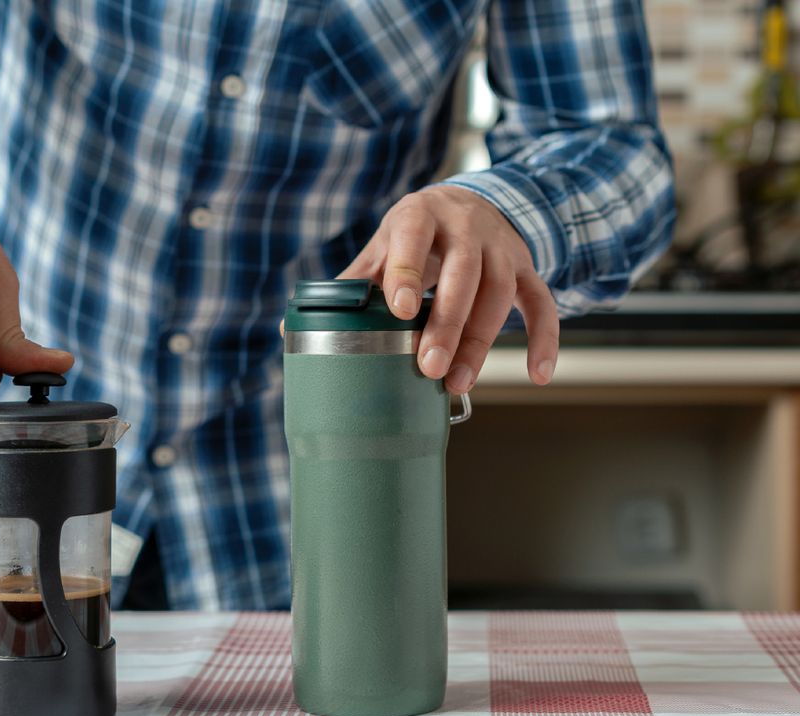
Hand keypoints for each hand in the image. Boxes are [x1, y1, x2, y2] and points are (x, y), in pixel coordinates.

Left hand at [341, 185, 558, 391]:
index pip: (413, 237)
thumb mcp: (383, 245)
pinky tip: (537, 375)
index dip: (407, 273)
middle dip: (448, 322)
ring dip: (481, 340)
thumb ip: (355, 280)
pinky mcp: (526, 267)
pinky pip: (542, 303)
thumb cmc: (415, 235)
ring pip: (499, 291)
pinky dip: (544, 339)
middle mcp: (466, 225)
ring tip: (459, 382)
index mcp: (419, 215)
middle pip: (464, 272)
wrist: (467, 203)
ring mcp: (501, 246)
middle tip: (430, 367)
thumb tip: (302, 323)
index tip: (400, 311)